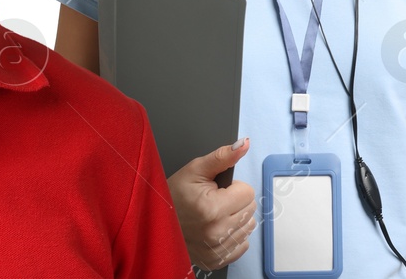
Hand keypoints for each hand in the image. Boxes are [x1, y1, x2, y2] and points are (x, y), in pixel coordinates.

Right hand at [169, 137, 257, 270]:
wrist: (154, 221)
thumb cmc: (173, 195)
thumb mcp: (194, 170)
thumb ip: (222, 157)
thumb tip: (244, 144)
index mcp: (213, 208)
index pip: (248, 193)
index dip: (233, 187)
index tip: (217, 190)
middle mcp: (217, 232)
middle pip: (250, 209)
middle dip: (235, 202)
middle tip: (213, 200)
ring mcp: (217, 249)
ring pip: (248, 227)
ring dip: (235, 218)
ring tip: (213, 214)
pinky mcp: (217, 260)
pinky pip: (242, 245)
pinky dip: (233, 236)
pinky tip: (216, 228)